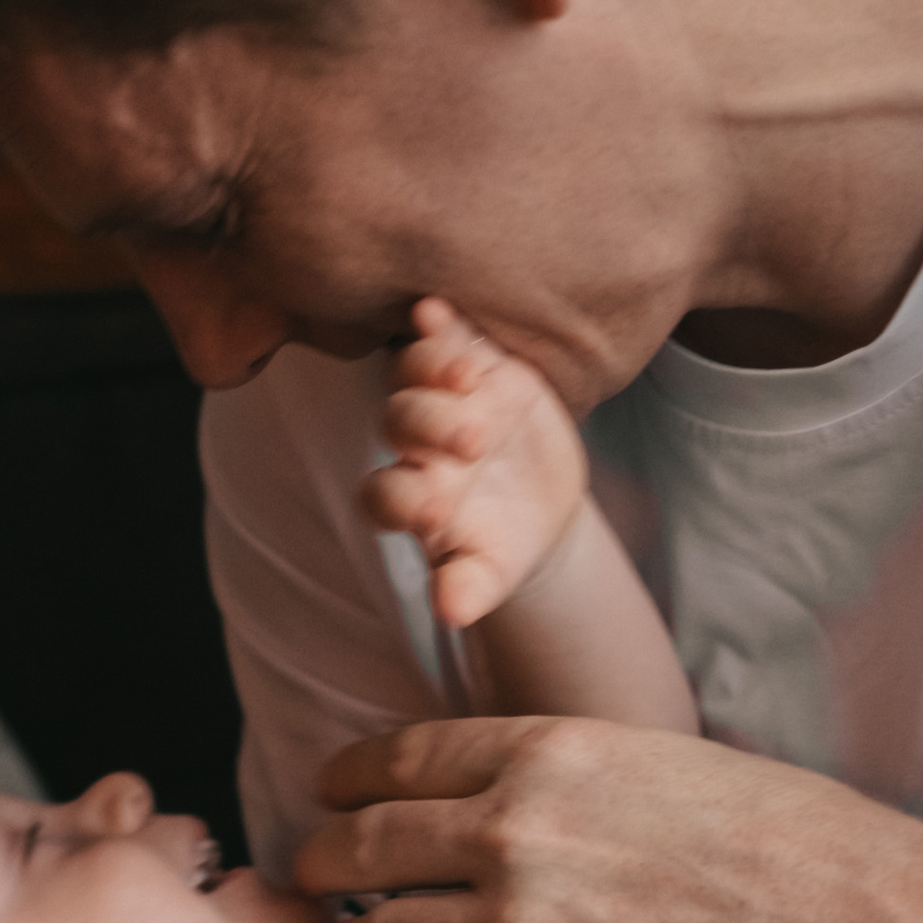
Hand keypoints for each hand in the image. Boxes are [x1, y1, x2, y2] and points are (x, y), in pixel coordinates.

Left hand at [297, 716, 895, 922]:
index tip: (329, 799)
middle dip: (324, 870)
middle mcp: (513, 828)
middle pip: (364, 847)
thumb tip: (499, 790)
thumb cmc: (775, 843)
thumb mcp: (654, 762)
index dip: (346, 785)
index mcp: (543, 750)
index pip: (398, 760)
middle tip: (312, 886)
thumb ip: (563, 773)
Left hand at [362, 297, 589, 630]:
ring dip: (433, 368)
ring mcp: (441, 397)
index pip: (385, 495)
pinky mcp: (478, 362)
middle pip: (400, 423)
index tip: (436, 510)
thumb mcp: (492, 573)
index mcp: (407, 497)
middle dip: (429, 427)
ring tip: (467, 375)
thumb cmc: (501, 544)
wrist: (537, 505)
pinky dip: (441, 324)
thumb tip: (453, 613)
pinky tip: (434, 309)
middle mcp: (412, 443)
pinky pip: (449, 336)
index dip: (403, 498)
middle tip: (471, 442)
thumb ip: (469, 588)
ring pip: (416, 374)